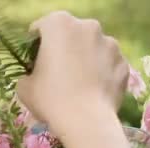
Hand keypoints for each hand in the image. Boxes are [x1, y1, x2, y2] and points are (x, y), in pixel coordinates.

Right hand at [17, 11, 128, 134]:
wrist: (86, 121)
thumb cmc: (51, 99)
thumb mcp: (25, 85)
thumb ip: (30, 72)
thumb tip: (37, 75)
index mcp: (59, 24)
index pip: (44, 27)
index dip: (38, 44)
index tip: (37, 60)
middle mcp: (88, 27)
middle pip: (73, 34)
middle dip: (67, 48)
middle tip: (61, 72)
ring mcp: (110, 44)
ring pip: (95, 48)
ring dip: (88, 59)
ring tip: (82, 82)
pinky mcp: (124, 63)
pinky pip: (110, 65)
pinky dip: (104, 73)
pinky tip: (97, 90)